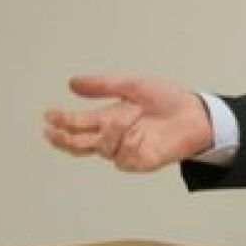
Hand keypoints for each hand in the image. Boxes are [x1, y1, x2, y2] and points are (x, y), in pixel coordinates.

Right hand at [43, 76, 213, 172]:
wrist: (196, 114)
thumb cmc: (168, 99)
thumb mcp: (134, 86)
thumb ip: (103, 86)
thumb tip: (71, 83)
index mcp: (108, 118)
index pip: (78, 124)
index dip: (61, 121)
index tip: (48, 114)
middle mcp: (114, 136)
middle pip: (79, 145)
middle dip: (63, 140)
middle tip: (52, 132)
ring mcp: (126, 151)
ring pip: (102, 148)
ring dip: (114, 129)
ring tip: (134, 113)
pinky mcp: (140, 162)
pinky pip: (124, 156)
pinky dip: (130, 142)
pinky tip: (141, 132)